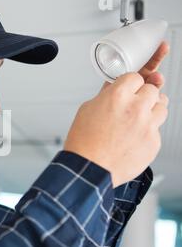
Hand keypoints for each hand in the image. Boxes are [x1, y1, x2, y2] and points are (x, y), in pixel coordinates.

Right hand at [64, 42, 169, 187]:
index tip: (127, 88)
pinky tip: (133, 138)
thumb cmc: (84, 142)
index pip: (135, 77)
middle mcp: (136, 108)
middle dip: (142, 95)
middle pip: (152, 90)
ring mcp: (148, 126)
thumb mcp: (87, 110)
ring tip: (137, 119)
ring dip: (151, 110)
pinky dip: (147, 132)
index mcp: (118, 96)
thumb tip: (113, 88)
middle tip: (132, 104)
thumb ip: (105, 96)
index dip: (129, 83)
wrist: (89, 169)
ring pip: (162, 107)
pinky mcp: (154, 142)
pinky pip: (157, 130)